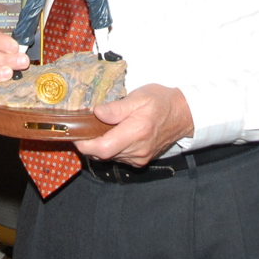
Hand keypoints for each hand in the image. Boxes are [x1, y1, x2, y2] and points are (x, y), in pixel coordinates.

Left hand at [75, 84, 193, 166]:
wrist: (182, 114)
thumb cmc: (161, 102)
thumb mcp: (139, 97)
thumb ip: (117, 108)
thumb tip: (97, 112)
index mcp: (136, 132)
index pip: (102, 148)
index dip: (84, 145)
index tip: (76, 134)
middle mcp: (138, 150)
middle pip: (103, 154)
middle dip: (90, 143)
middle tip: (85, 127)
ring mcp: (140, 158)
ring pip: (109, 157)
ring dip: (100, 146)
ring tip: (100, 128)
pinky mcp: (141, 161)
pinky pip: (118, 158)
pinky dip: (111, 148)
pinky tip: (113, 135)